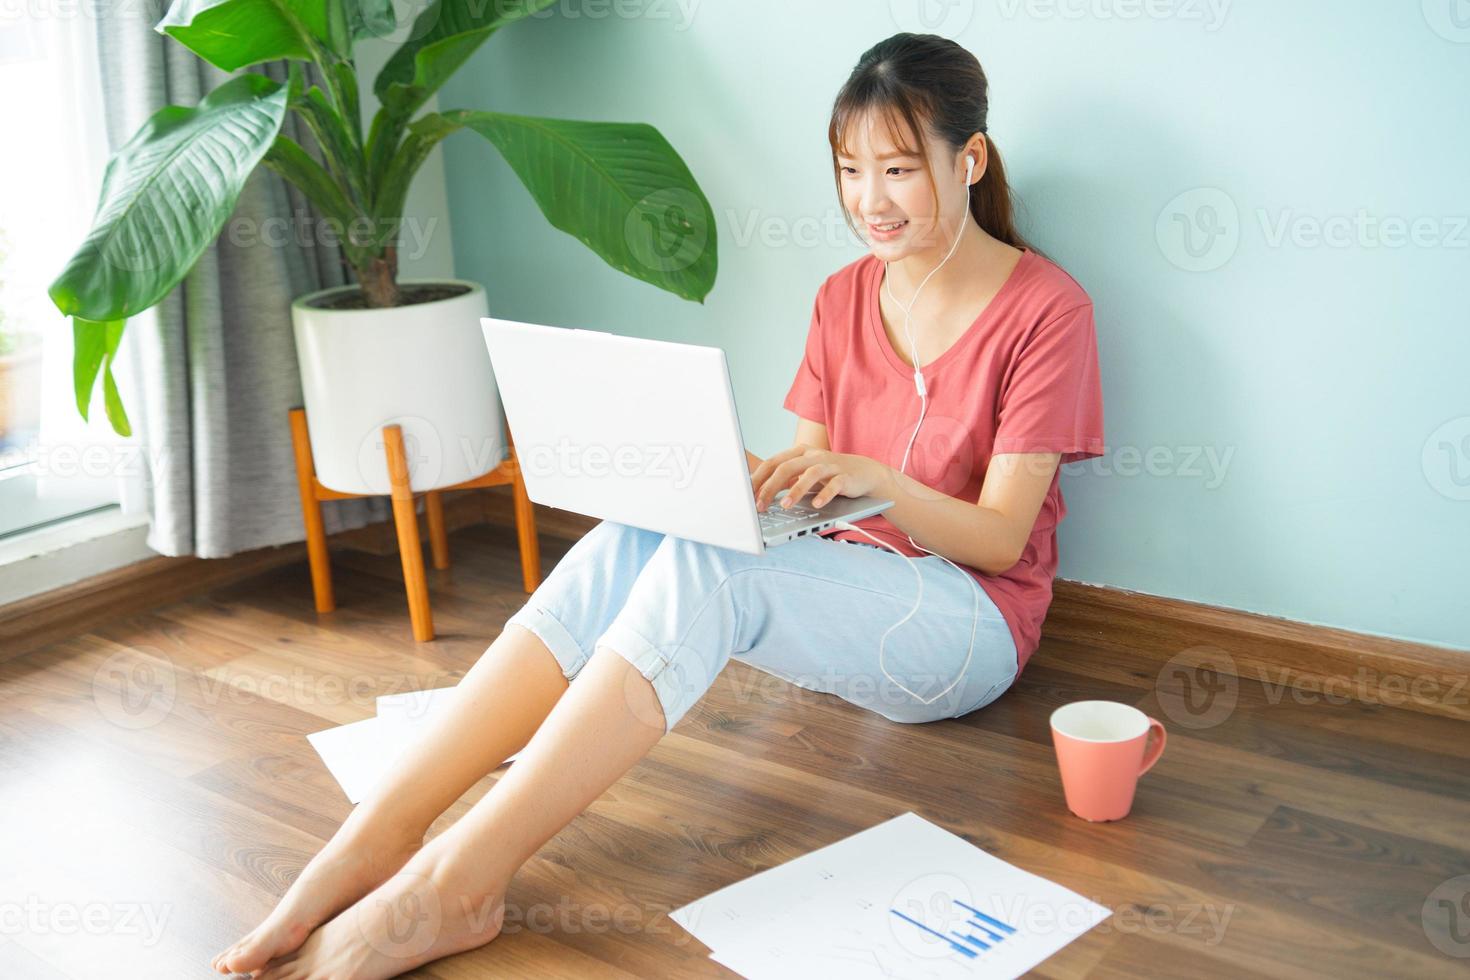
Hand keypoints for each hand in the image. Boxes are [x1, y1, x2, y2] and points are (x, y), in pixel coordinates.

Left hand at [751, 445, 886, 511]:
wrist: (864, 473)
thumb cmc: (828, 475)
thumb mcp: (803, 475)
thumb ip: (784, 480)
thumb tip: (756, 495)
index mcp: (798, 453)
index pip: (772, 463)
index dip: (757, 478)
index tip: (745, 496)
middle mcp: (812, 456)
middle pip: (786, 467)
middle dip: (770, 487)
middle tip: (759, 506)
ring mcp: (830, 465)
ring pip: (810, 474)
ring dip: (796, 491)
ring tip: (785, 506)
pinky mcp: (846, 476)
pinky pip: (834, 484)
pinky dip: (825, 494)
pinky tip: (817, 505)